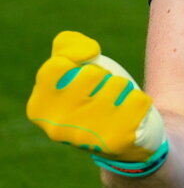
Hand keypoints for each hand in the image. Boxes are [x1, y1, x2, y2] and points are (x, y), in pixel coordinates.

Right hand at [27, 31, 167, 175]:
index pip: (57, 66)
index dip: (79, 58)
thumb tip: (87, 52)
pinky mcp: (116, 141)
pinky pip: (139, 100)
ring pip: (118, 84)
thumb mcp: (75, 67)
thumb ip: (67, 47)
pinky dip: (139, 102)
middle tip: (102, 92)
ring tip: (116, 104)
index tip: (87, 66)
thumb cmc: (95, 92)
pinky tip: (130, 116)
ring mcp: (86, 136)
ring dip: (122, 89)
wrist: (123, 135)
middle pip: (91, 74)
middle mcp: (57, 126)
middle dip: (103, 76)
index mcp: (40, 107)